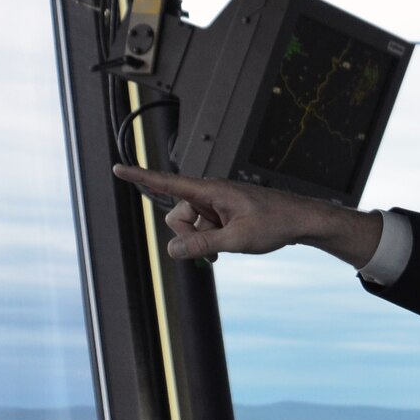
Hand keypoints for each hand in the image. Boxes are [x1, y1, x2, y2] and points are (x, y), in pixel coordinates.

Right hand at [111, 166, 381, 265]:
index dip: (141, 177)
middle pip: (177, 215)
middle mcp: (211, 193)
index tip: (118, 168)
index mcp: (211, 191)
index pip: (168, 183)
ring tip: (226, 248)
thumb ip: (203, 245)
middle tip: (213, 251)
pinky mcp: (224, 212)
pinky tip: (224, 249)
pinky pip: (204, 227)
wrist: (301, 220)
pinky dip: (208, 240)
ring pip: (191, 225)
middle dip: (187, 235)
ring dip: (201, 240)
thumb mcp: (238, 239)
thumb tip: (172, 250)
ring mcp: (217, 203)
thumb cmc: (275, 224)